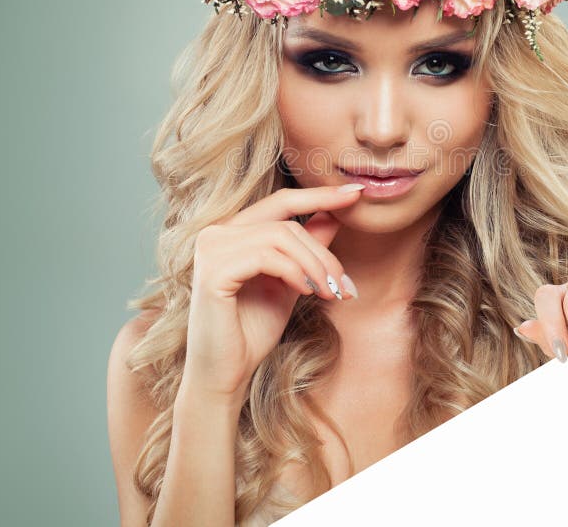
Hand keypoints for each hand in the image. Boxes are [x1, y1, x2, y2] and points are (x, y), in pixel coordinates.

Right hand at [183, 184, 364, 405]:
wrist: (227, 374)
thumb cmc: (253, 329)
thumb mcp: (291, 281)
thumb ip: (307, 248)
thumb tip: (334, 214)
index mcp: (233, 230)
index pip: (281, 201)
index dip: (320, 195)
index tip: (356, 193)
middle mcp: (216, 232)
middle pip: (287, 222)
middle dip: (323, 252)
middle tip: (345, 283)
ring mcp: (211, 248)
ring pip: (281, 237)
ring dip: (314, 265)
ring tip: (330, 293)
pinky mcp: (212, 271)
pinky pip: (266, 257)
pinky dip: (294, 273)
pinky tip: (306, 292)